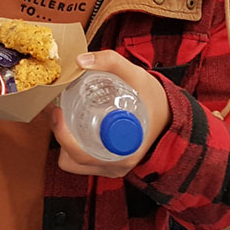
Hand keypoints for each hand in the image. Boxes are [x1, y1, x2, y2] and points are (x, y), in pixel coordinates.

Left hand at [50, 50, 170, 178]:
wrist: (171, 115)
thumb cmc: (154, 98)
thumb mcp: (137, 76)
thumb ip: (110, 62)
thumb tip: (80, 60)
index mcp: (123, 153)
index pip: (82, 155)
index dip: (63, 135)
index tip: (58, 111)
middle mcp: (116, 166)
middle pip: (72, 160)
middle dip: (60, 135)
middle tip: (58, 110)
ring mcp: (111, 168)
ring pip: (73, 163)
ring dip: (64, 142)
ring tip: (64, 116)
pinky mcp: (107, 165)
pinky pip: (81, 162)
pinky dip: (72, 146)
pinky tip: (73, 124)